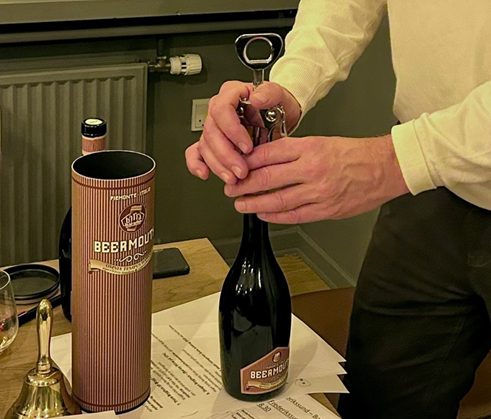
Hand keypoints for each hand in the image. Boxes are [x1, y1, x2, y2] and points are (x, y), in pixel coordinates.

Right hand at [185, 81, 300, 184]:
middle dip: (226, 155)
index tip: (247, 147)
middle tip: (241, 170)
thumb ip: (271, 93)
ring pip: (205, 146)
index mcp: (231, 94)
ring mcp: (215, 127)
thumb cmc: (278, 107)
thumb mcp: (281, 96)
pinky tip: (204, 173)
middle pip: (211, 132)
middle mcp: (219, 110)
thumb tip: (257, 97)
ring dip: (218, 165)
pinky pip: (196, 152)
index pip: (221, 110)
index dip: (232, 131)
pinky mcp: (213, 143)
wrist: (280, 121)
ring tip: (233, 178)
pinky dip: (196, 164)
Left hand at [224, 134, 408, 223]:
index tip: (237, 165)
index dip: (247, 162)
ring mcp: (319, 191)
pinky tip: (264, 215)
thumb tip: (267, 160)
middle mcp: (312, 169)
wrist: (384, 168)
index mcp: (309, 148)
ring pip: (277, 199)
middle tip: (231, 188)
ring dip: (255, 204)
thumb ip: (294, 152)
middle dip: (244, 184)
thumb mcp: (322, 142)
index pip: (268, 154)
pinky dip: (276, 216)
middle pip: (267, 177)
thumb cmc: (355, 154)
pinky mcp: (326, 209)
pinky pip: (294, 215)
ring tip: (241, 204)